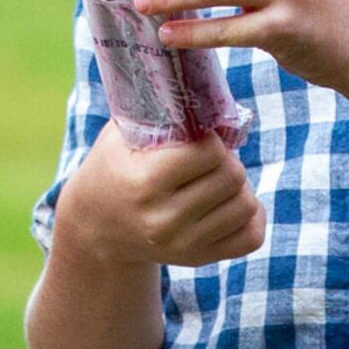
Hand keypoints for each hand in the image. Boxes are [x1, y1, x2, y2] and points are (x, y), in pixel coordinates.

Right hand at [59, 124, 266, 271]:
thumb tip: (202, 89)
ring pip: (246, 205)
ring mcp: (183, 246)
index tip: (198, 138)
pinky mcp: (199, 260)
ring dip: (237, 186)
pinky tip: (228, 203)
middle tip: (209, 158)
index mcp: (144, 183)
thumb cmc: (114, 167)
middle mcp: (164, 220)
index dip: (210, 138)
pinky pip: (252, 237)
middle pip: (233, 177)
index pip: (208, 152)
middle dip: (226, 160)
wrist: (96, 226)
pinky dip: (250, 216)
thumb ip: (157, 112)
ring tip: (215, 179)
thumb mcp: (122, 134)